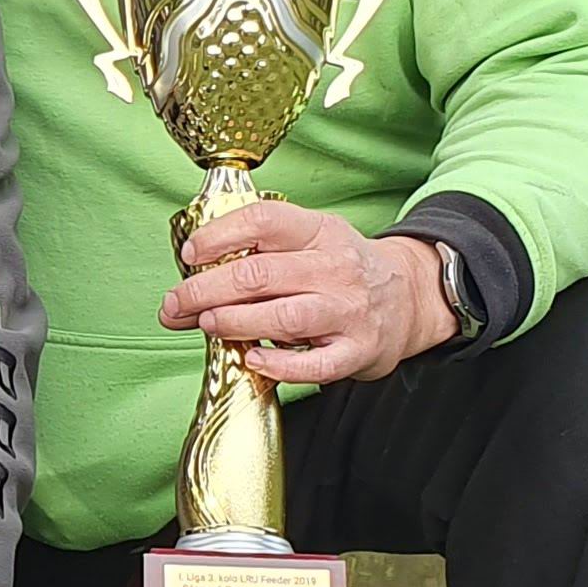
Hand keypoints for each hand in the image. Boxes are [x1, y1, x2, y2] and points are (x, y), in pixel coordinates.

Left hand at [158, 202, 451, 385]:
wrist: (411, 298)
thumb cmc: (343, 271)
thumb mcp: (312, 241)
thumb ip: (261, 252)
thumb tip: (192, 276)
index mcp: (320, 232)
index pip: (264, 221)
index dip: (219, 236)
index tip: (189, 255)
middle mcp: (336, 268)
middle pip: (261, 273)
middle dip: (207, 290)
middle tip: (176, 304)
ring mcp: (349, 311)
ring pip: (285, 316)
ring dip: (236, 321)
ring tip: (207, 324)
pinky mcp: (357, 351)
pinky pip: (313, 365)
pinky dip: (278, 365)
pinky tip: (251, 359)